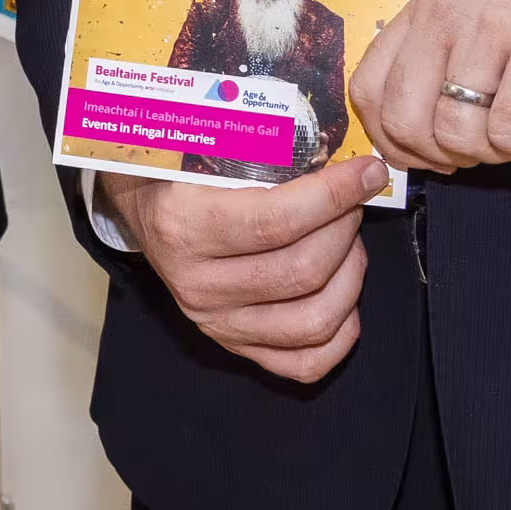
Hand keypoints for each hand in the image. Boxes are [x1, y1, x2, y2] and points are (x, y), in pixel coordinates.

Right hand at [108, 151, 384, 384]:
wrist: (143, 210)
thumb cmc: (180, 171)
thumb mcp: (203, 147)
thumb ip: (262, 146)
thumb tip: (337, 148)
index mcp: (184, 226)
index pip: (277, 220)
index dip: (334, 196)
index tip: (367, 173)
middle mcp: (198, 283)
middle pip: (303, 271)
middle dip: (345, 231)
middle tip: (353, 203)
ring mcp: (216, 322)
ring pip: (313, 320)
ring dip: (351, 277)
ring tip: (350, 243)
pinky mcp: (233, 344)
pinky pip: (304, 363)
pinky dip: (341, 334)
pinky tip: (345, 295)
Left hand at [350, 0, 510, 174]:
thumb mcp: (491, 14)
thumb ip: (445, 59)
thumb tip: (406, 135)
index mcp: (432, 4)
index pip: (368, 88)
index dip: (393, 139)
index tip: (432, 151)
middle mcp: (454, 13)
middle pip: (405, 123)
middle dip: (447, 156)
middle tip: (494, 139)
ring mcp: (498, 31)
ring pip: (460, 136)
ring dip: (504, 147)